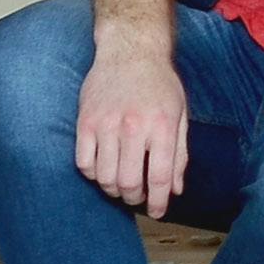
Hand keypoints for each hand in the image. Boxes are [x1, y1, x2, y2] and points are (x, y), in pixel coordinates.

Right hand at [74, 28, 192, 217]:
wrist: (130, 51)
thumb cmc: (160, 84)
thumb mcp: (180, 115)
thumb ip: (179, 154)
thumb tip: (174, 190)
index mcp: (162, 126)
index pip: (158, 176)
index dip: (157, 202)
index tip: (157, 213)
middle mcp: (134, 127)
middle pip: (128, 182)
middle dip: (134, 199)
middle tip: (138, 198)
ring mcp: (106, 125)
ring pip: (104, 177)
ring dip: (113, 190)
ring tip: (121, 186)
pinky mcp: (85, 122)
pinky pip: (83, 163)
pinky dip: (93, 175)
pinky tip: (103, 170)